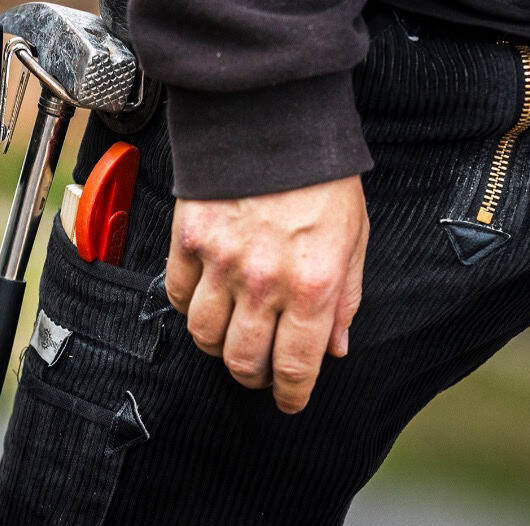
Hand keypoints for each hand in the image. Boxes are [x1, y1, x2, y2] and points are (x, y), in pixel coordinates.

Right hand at [166, 175, 368, 413]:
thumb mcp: (353, 237)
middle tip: (259, 372)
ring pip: (203, 336)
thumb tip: (335, 346)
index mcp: (313, 284)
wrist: (273, 120)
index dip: (292, 395)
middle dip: (253, 377)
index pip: (297, 365)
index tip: (289, 401)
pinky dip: (187, 306)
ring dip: (217, 346)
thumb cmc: (320, 176)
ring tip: (230, 335)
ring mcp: (220, 262)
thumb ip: (346, 297)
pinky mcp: (188, 241)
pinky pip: (175, 295)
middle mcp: (264, 281)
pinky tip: (203, 298)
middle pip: (243, 361)